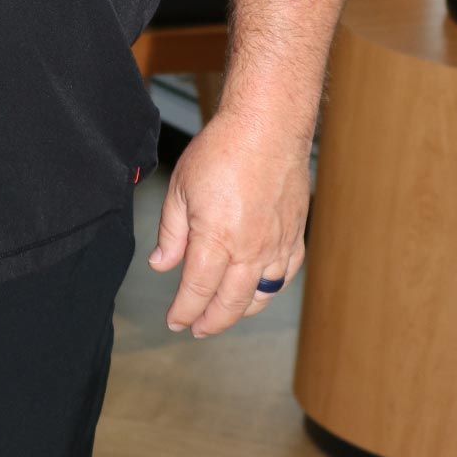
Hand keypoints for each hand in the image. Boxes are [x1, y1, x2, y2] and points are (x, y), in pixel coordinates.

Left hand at [146, 109, 311, 337]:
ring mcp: (276, 245)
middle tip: (196, 329)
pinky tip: (259, 289)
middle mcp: (250, 250)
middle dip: (210, 321)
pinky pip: (284, 275)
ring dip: (240, 312)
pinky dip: (270, 289)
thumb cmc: (221, 150)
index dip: (183, 312)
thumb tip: (161, 266)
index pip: (197, 291)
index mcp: (216, 240)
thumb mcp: (180, 188)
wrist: (267, 127)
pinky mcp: (295, 235)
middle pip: (230, 304)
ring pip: (260, 296)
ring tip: (223, 314)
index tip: (174, 321)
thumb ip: (171, 233)